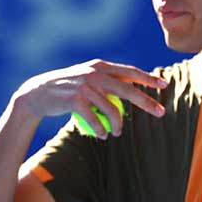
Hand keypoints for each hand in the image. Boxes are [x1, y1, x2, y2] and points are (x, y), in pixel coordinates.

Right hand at [12, 59, 167, 138]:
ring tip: (117, 133)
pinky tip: (102, 135)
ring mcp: (84, 86)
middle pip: (127, 89)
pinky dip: (100, 129)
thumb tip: (134, 89)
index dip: (148, 79)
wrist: (37, 94)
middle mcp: (94, 73)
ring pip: (112, 110)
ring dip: (117, 125)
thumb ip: (107, 80)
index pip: (129, 71)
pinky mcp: (75, 100)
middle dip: (146, 102)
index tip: (165, 85)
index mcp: (100, 66)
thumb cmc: (67, 89)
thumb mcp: (87, 78)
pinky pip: (95, 119)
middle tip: (160, 113)